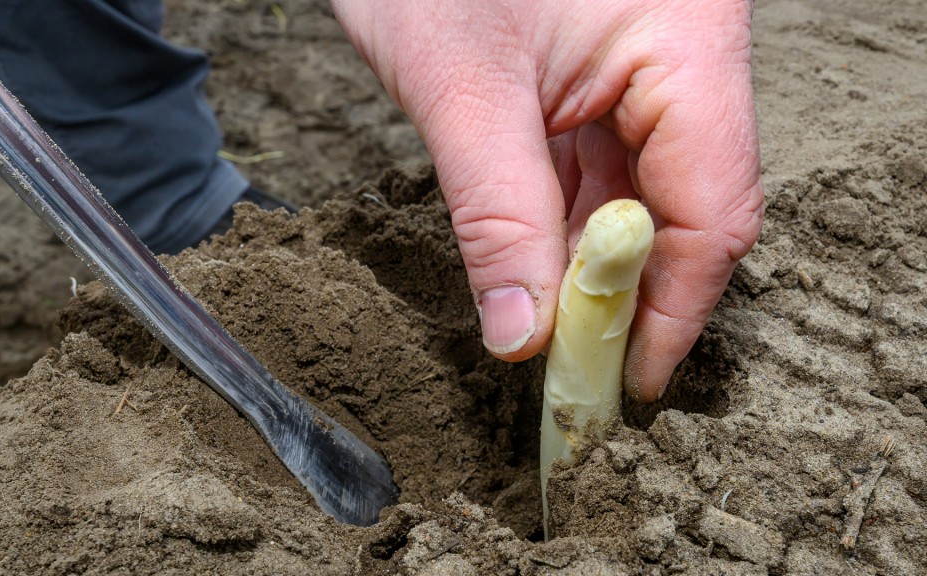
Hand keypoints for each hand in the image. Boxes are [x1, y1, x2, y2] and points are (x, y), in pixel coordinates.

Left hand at [332, 0, 763, 400]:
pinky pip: (601, 167)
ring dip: (597, 268)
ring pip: (644, 194)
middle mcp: (684, 52)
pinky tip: (539, 271)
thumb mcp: (460, 92)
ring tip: (555, 335)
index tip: (627, 380)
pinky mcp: (598, 73)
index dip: (675, 309)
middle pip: (689, 206)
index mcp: (686, 38)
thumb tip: (522, 333)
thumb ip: (497, 217)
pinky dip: (569, 226)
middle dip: (632, 295)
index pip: (713, 206)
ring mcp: (642, 63)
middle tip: (581, 368)